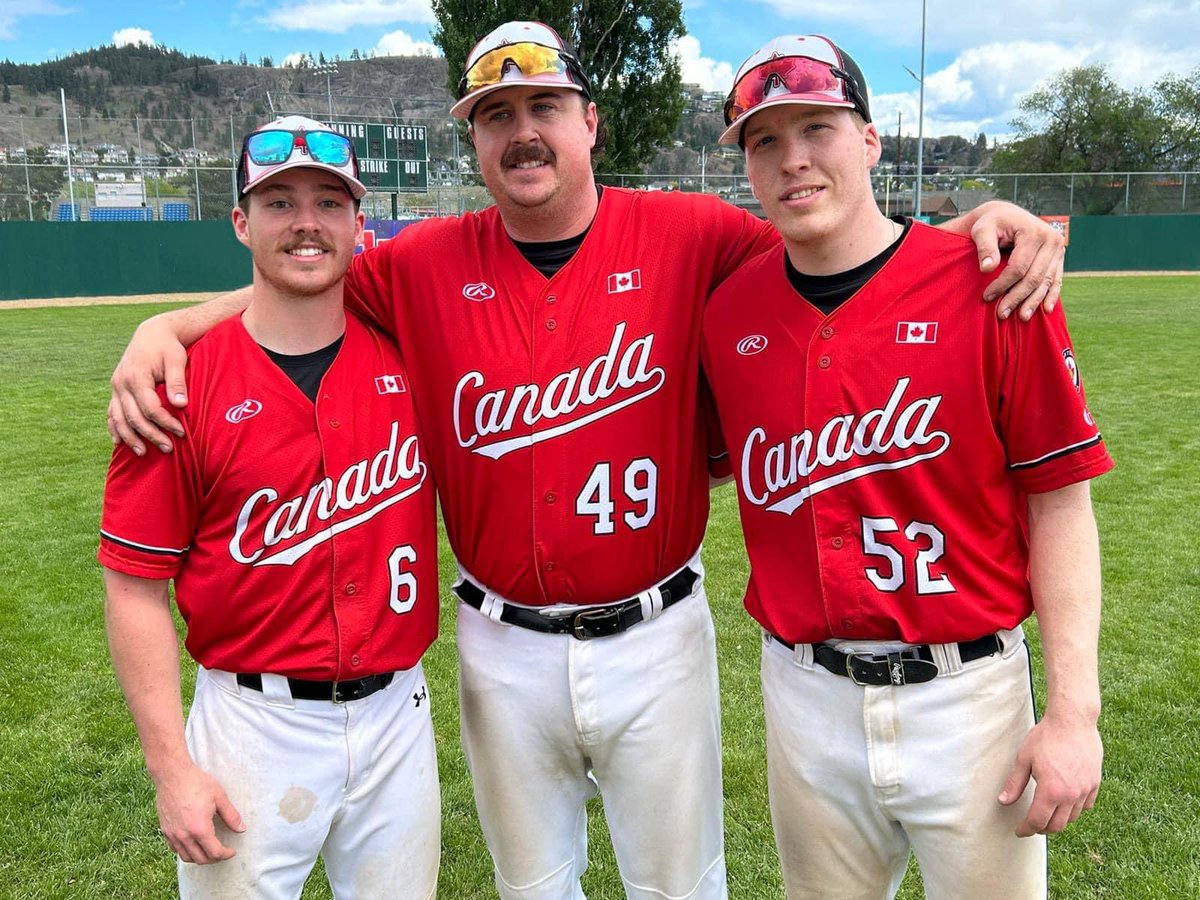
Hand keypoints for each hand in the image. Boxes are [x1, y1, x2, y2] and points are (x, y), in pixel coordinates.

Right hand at [108, 316, 188, 454]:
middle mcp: (121, 383)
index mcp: (136, 376)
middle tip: (168, 449)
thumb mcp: (176, 360)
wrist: (152, 333)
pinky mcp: (116, 389)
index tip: (181, 432)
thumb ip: (177, 382)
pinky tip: (119, 442)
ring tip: (143, 453)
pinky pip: (111, 412)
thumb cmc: (168, 347)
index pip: (150, 408)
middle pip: (133, 417)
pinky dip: (114, 428)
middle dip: (150, 435)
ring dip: (130, 437)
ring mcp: (116, 387)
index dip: (165, 423)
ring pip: (118, 418)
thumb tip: (181, 405)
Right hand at [152, 762, 245, 863]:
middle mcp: (184, 836)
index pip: (215, 852)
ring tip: (209, 850)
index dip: (226, 854)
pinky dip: (186, 851)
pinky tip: (193, 844)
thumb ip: (231, 816)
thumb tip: (241, 829)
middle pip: (201, 859)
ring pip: (186, 857)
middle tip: (223, 852)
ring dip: (200, 858)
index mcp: (200, 829)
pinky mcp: (165, 830)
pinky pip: (175, 849)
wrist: (172, 775)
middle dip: (214, 859)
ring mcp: (173, 834)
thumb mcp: (219, 797)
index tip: (232, 851)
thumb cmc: (196, 783)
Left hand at [965, 201, 1065, 320]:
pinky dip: (1051, 295)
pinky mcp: (1059, 256)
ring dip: (1033, 301)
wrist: (1007, 215)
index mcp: (1034, 232)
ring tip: (1020, 318)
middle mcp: (1051, 239)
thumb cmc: (992, 223)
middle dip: (1017, 297)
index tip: (987, 297)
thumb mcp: (982, 230)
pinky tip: (1045, 310)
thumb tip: (987, 269)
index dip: (1003, 284)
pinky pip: (1056, 279)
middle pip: (1034, 277)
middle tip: (1001, 314)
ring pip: (1046, 281)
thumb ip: (984, 247)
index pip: (1019, 267)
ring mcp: (1058, 249)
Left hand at [998, 713, 1101, 836]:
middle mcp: (1071, 795)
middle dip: (1042, 828)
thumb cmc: (1045, 737)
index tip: (1019, 831)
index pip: (1038, 821)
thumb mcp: (1023, 759)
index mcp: (1051, 791)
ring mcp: (1086, 790)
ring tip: (1046, 814)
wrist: (1073, 721)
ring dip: (1059, 820)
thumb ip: (1014, 783)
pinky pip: (1086, 806)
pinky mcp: (1095, 783)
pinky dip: (1074, 809)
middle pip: (1057, 825)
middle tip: (1031, 825)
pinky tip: (1065, 803)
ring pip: (1073, 818)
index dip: (1026, 829)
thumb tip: (1003, 801)